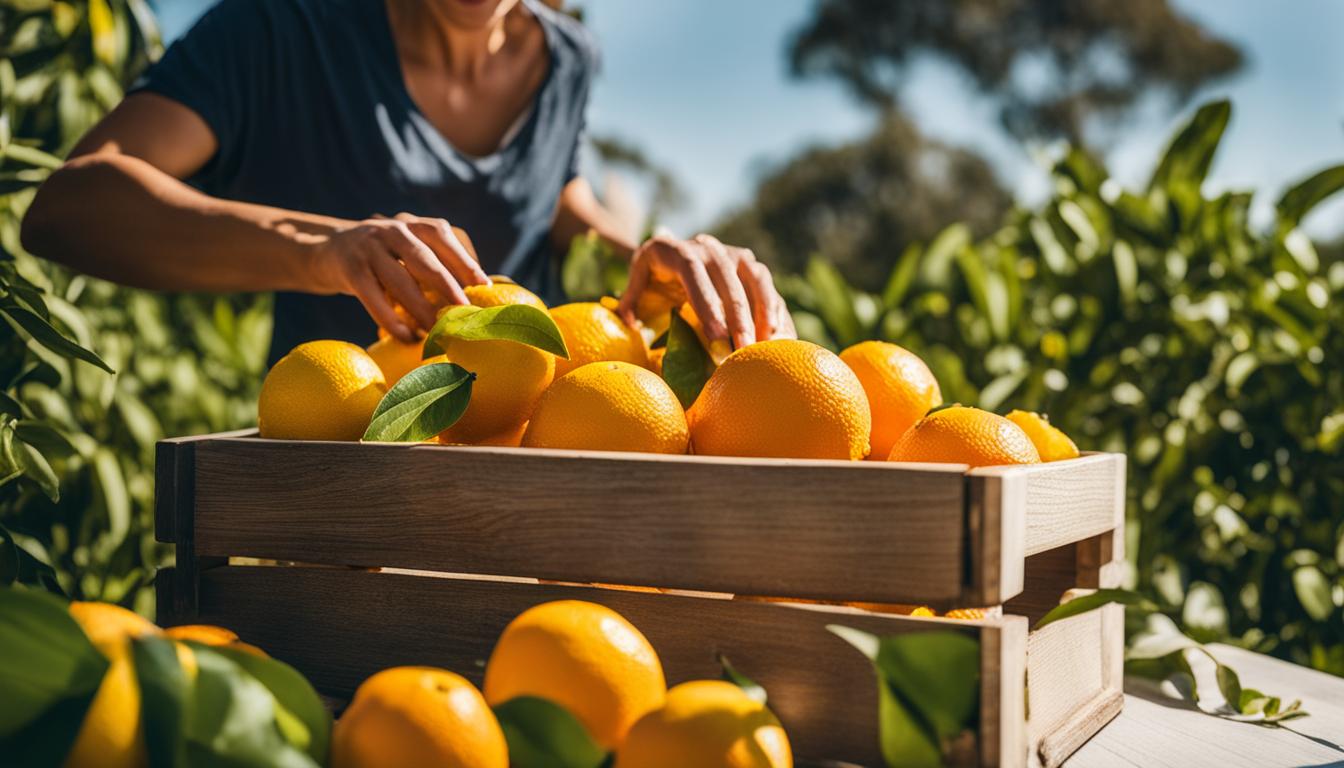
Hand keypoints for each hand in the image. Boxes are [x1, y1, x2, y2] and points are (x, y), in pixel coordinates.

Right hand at [308, 213, 489, 340]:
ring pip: (400, 281)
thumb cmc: (382, 258)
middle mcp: (392, 230)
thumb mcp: (406, 250)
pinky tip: (406, 336)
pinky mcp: (351, 269)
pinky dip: (391, 320)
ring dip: (420, 309)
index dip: (464, 261)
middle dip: (447, 286)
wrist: (327, 250)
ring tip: (436, 331)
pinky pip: (373, 298)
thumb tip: (473, 296)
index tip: (484, 286)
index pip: (442, 236)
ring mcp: (369, 248)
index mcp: (412, 225)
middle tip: (463, 311)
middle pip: (423, 259)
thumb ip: (433, 264)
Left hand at [617, 234, 795, 349]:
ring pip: (757, 281)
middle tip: (743, 351)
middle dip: (739, 320)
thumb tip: (629, 323)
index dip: (706, 303)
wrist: (676, 248)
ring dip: (764, 314)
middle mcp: (711, 248)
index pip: (694, 274)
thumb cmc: (654, 271)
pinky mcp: (751, 266)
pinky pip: (768, 287)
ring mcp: (735, 255)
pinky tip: (777, 337)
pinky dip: (775, 311)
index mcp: (679, 251)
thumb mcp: (638, 278)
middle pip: (730, 283)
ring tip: (765, 346)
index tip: (715, 336)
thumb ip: (630, 299)